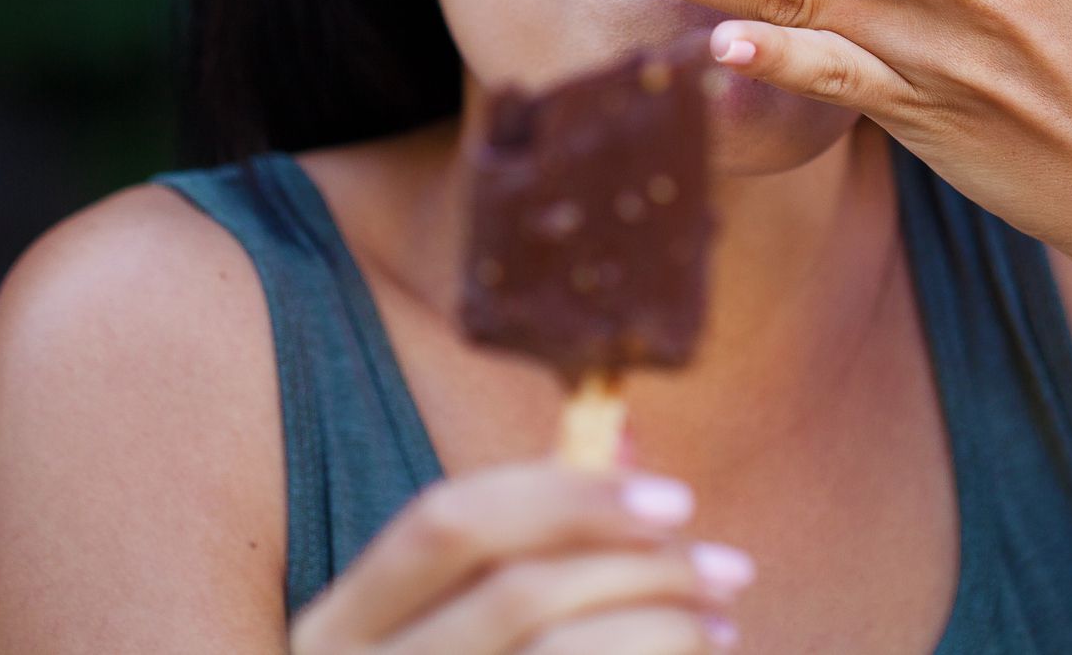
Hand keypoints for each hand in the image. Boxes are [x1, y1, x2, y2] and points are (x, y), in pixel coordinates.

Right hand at [289, 459, 750, 653]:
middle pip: (516, 596)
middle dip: (641, 568)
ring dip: (661, 630)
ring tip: (721, 623)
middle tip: (730, 568)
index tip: (677, 498)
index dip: (567, 496)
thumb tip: (624, 441)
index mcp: (340, 623)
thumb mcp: (465, 613)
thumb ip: (536, 536)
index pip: (448, 522)